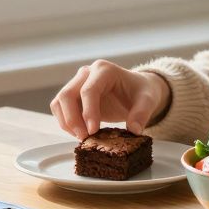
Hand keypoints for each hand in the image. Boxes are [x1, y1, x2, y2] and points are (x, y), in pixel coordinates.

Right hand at [50, 60, 170, 138]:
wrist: (137, 89)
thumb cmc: (141, 92)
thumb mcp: (148, 100)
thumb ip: (142, 113)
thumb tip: (134, 130)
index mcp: (104, 70)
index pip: (89, 90)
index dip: (88, 112)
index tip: (92, 131)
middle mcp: (87, 73)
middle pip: (67, 94)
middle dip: (72, 119)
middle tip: (84, 138)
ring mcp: (78, 83)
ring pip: (59, 101)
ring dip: (66, 122)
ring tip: (82, 137)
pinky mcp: (73, 95)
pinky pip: (60, 108)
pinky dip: (66, 122)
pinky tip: (79, 133)